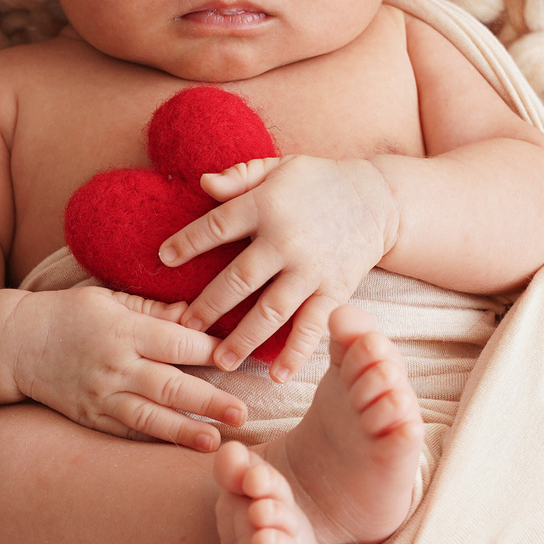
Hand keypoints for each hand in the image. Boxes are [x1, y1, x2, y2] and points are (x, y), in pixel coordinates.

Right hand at [7, 285, 247, 450]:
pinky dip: (153, 441)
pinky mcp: (91, 417)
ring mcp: (101, 395)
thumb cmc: (67, 314)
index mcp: (123, 328)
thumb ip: (153, 310)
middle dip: (209, 400)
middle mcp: (115, 364)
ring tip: (215, 442)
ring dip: (184, 430)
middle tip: (242, 412)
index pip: (178, 342)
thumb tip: (195, 315)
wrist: (14, 344)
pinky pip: (126, 431)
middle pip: (170, 384)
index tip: (243, 359)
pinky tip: (178, 449)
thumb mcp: (108, 299)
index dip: (212, 351)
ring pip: (150, 416)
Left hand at [158, 154, 399, 379]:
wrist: (379, 200)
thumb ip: (240, 176)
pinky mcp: (335, 291)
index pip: (217, 226)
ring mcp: (311, 270)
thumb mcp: (278, 168)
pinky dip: (296, 353)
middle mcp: (286, 240)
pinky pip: (313, 327)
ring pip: (271, 310)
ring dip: (244, 339)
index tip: (163, 259)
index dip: (188, 242)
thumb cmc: (319, 182)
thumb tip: (202, 183)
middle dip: (208, 306)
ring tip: (220, 361)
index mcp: (267, 205)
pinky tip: (276, 376)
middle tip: (184, 328)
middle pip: (239, 278)